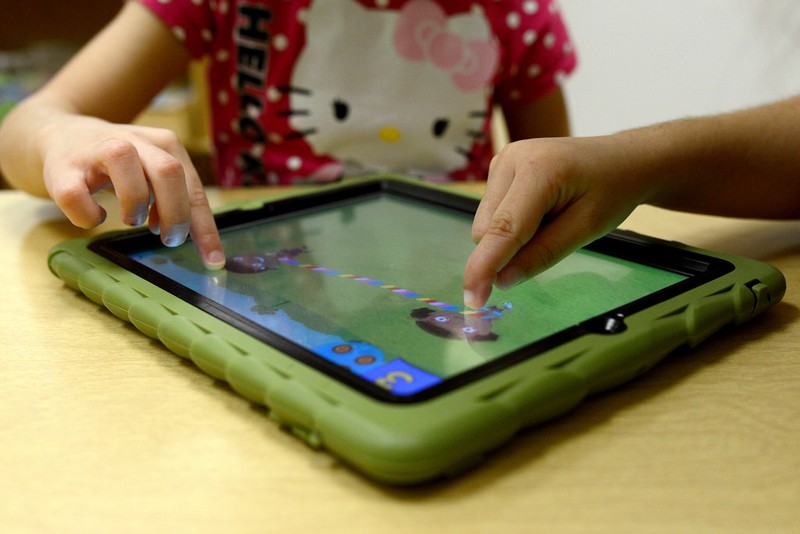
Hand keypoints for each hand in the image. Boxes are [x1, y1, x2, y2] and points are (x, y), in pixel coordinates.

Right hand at [40, 116, 224, 268]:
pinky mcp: (63, 167)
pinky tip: (97, 216)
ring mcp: (97, 149)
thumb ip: (178, 199)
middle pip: (168, 171)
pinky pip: (75, 195)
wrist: (63, 136)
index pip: (194, 189)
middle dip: (175, 214)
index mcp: (165, 145)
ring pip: (124, 163)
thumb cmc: (122, 167)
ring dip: (134, 204)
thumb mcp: (155, 176)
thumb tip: (198, 239)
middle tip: (169, 239)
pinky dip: (89, 215)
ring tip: (132, 219)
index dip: (204, 227)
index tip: (213, 260)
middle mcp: (134, 140)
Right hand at [463, 136, 643, 308]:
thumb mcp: (587, 228)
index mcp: (538, 169)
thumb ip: (544, 254)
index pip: (503, 228)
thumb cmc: (613, 189)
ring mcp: (502, 160)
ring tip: (551, 218)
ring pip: (485, 224)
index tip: (474, 299)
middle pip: (487, 230)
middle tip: (554, 238)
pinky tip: (540, 210)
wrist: (622, 158)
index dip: (485, 267)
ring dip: (509, 237)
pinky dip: (510, 224)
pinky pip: (491, 212)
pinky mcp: (500, 167)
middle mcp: (511, 159)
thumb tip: (503, 280)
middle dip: (507, 251)